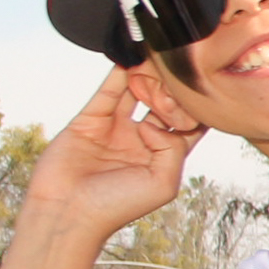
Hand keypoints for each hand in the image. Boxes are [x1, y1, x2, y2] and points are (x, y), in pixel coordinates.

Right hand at [18, 70, 204, 237]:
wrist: (68, 211)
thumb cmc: (117, 206)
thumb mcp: (163, 183)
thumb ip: (173, 148)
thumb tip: (155, 123)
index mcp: (163, 157)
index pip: (186, 125)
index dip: (195, 110)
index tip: (200, 97)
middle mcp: (141, 140)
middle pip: (163, 104)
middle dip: (171, 91)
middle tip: (172, 84)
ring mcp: (115, 128)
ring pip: (136, 94)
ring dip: (147, 77)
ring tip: (156, 60)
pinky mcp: (90, 120)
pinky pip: (108, 91)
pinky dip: (119, 74)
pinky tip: (131, 57)